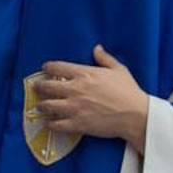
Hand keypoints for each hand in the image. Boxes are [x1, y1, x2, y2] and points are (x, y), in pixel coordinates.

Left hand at [31, 46, 149, 154]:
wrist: (135, 115)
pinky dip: (50, 124)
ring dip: (41, 106)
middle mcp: (75, 89)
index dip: (47, 68)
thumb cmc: (128, 91)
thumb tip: (97, 48)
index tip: (45, 69)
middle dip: (39, 87)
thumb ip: (105, 58)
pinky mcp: (77, 124)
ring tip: (40, 106)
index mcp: (84, 74)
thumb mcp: (119, 70)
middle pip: (47, 86)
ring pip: (47, 106)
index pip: (57, 67)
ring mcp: (74, 108)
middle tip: (37, 88)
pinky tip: (48, 123)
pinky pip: (56, 124)